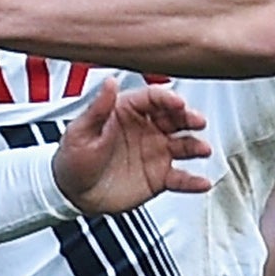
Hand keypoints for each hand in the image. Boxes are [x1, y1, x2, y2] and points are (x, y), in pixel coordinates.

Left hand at [51, 77, 211, 213]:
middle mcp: (146, 129)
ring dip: (196, 145)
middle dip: (188, 117)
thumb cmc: (72, 159)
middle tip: (197, 120)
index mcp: (127, 112)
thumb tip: (109, 81)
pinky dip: (193, 180)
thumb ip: (98, 108)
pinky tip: (202, 181)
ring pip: (183, 145)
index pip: (152, 98)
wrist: (71, 194)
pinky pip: (180, 177)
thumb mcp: (81, 131)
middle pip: (174, 118)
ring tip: (203, 149)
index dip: (167, 98)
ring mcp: (154, 153)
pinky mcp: (158, 177)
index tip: (178, 102)